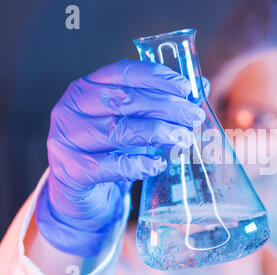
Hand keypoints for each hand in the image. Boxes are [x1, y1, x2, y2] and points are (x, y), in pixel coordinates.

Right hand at [36, 59, 205, 256]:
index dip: (156, 77)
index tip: (185, 88)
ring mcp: (68, 140)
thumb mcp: (133, 123)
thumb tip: (202, 86)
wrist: (79, 193)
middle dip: (166, 108)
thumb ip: (162, 103)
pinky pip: (112, 165)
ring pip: (120, 131)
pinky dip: (140, 164)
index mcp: (86, 88)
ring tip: (184, 140)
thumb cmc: (109, 151)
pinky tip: (159, 164)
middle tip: (194, 117)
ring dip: (158, 133)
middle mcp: (72, 109)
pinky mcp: (72, 170)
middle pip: (125, 101)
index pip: (122, 72)